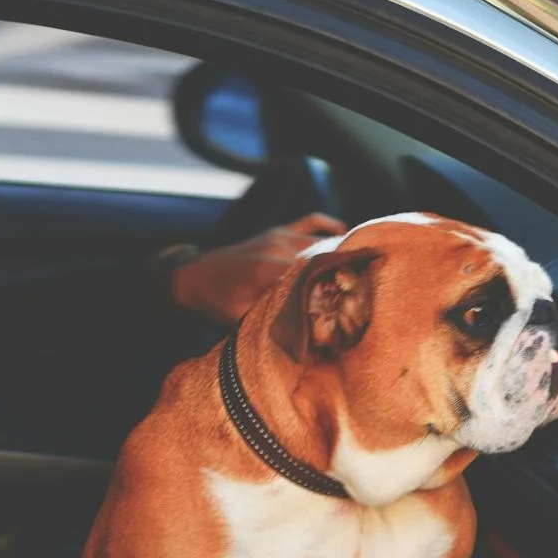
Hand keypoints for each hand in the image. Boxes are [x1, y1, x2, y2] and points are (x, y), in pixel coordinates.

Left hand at [168, 213, 347, 325]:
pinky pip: (310, 221)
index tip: (357, 297)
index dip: (337, 285)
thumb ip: (273, 320)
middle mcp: (277, 247)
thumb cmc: (215, 301)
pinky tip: (345, 233)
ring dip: (340, 251)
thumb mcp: (242, 318)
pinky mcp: (277, 230)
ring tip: (362, 266)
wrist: (191, 276)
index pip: (313, 274)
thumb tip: (306, 335)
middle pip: (323, 255)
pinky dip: (329, 225)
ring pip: (321, 240)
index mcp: (268, 269)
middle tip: (366, 284)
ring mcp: (278, 235)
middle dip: (344, 269)